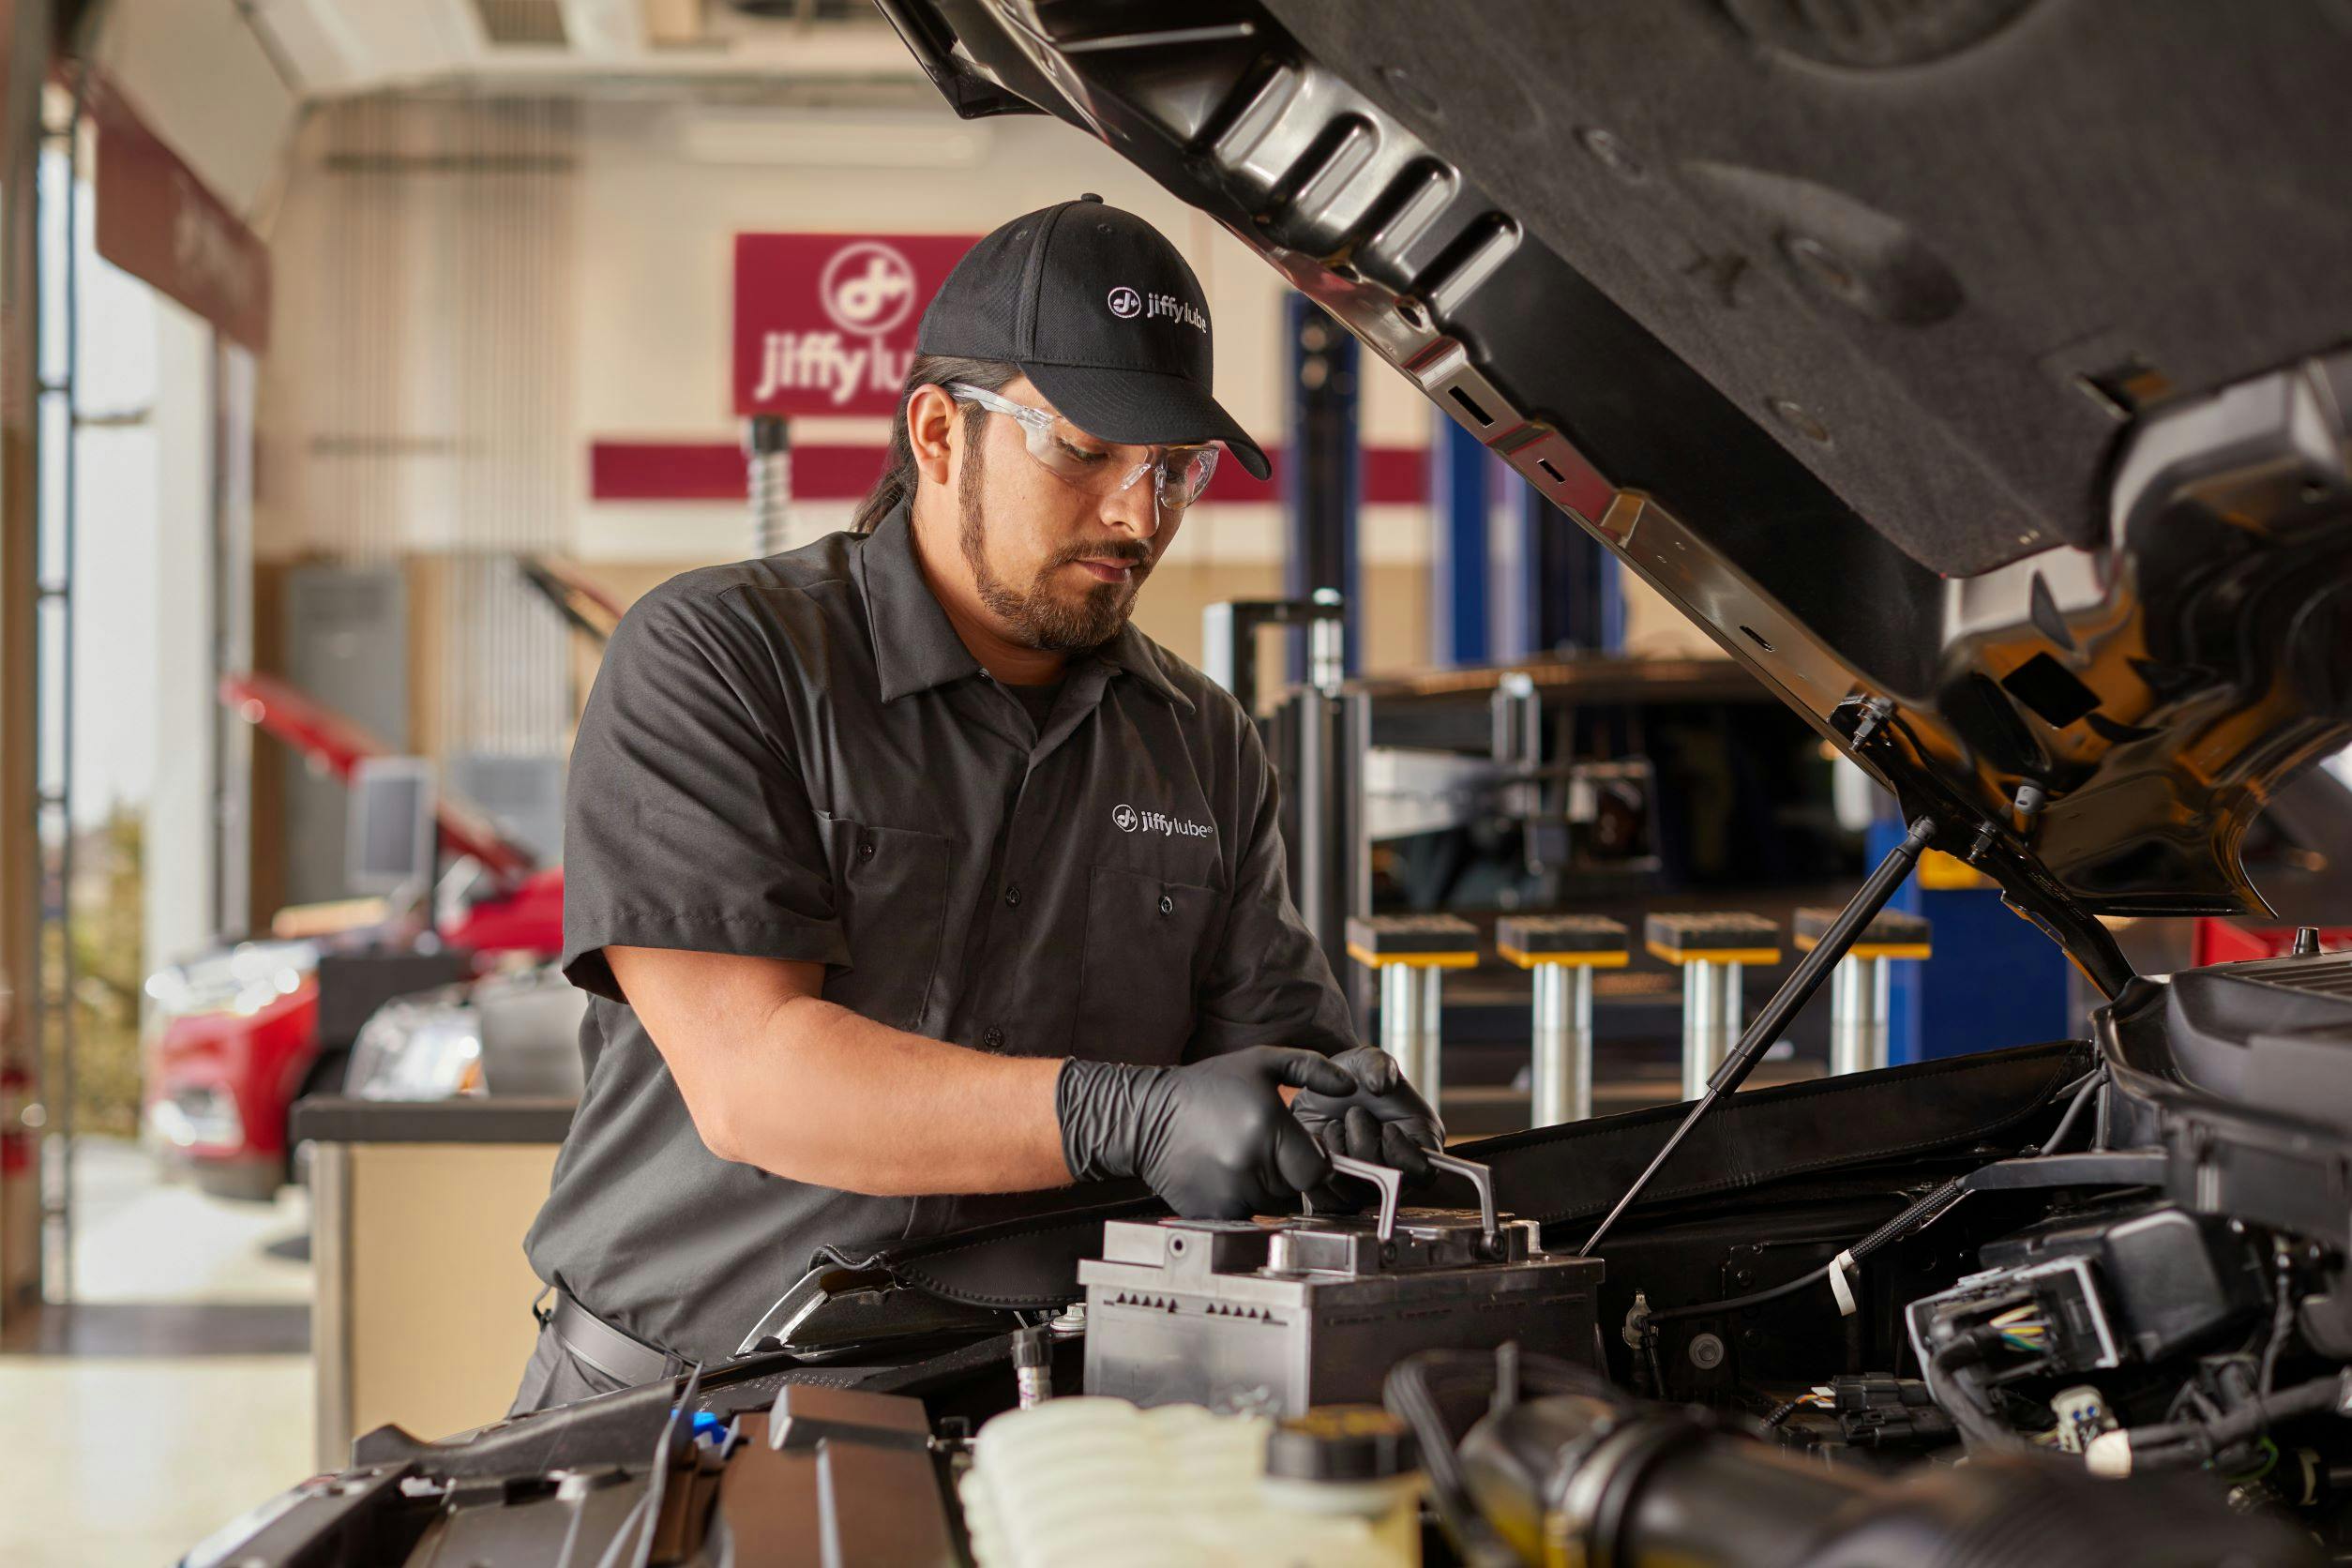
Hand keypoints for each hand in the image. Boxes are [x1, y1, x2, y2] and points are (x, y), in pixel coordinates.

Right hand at [1057, 1047, 1354, 1218]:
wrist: (1144, 1117)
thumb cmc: (1205, 1087)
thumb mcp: (1260, 1062)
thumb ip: (1311, 1066)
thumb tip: (1350, 1085)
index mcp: (1268, 1127)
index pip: (1318, 1168)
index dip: (1313, 1160)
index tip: (1296, 1147)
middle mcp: (1251, 1165)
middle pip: (1297, 1189)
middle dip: (1289, 1173)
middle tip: (1261, 1148)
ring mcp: (1229, 1194)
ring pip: (1273, 1206)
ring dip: (1266, 1189)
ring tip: (1237, 1158)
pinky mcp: (1212, 1214)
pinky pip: (1247, 1219)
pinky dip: (1243, 1204)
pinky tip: (1224, 1177)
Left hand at [1290, 1045, 1445, 1197]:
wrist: (1320, 1089)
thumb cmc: (1354, 1075)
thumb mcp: (1368, 1059)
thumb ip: (1378, 1065)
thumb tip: (1381, 1086)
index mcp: (1419, 1142)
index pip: (1425, 1174)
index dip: (1406, 1156)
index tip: (1388, 1127)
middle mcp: (1396, 1169)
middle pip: (1388, 1185)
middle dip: (1365, 1146)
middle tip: (1354, 1114)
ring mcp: (1367, 1185)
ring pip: (1356, 1194)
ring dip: (1340, 1155)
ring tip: (1334, 1126)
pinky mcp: (1338, 1191)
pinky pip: (1328, 1200)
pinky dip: (1318, 1170)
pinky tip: (1318, 1141)